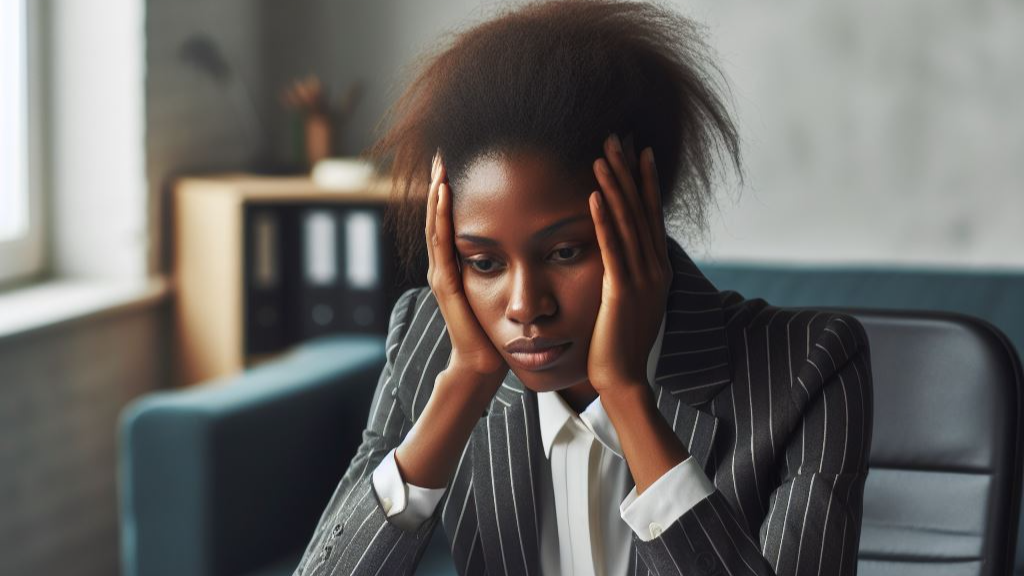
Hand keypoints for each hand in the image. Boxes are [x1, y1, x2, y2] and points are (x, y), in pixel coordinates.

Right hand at [425, 151, 509, 387]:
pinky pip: (441, 244)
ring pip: (436, 225)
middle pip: (439, 215)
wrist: (483, 366)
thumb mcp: (505, 290)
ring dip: (437, 193)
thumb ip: (510, 267)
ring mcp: (443, 274)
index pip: (453, 219)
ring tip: (440, 165)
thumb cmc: (498, 332)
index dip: (453, 191)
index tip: (459, 160)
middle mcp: (446, 266)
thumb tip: (534, 242)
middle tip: (442, 151)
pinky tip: (443, 195)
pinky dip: (440, 217)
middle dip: (440, 183)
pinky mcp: (446, 285)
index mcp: (460, 264)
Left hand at [586, 133, 671, 395]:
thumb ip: (629, 275)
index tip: (639, 151)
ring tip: (603, 156)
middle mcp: (654, 268)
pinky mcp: (621, 292)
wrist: (623, 378)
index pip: (651, 216)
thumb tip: (622, 256)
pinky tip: (593, 196)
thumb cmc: (620, 343)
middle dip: (629, 172)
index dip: (645, 182)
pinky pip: (612, 249)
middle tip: (618, 138)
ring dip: (614, 187)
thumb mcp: (631, 302)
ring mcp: (640, 280)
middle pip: (641, 210)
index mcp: (656, 269)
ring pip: (627, 223)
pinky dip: (603, 221)